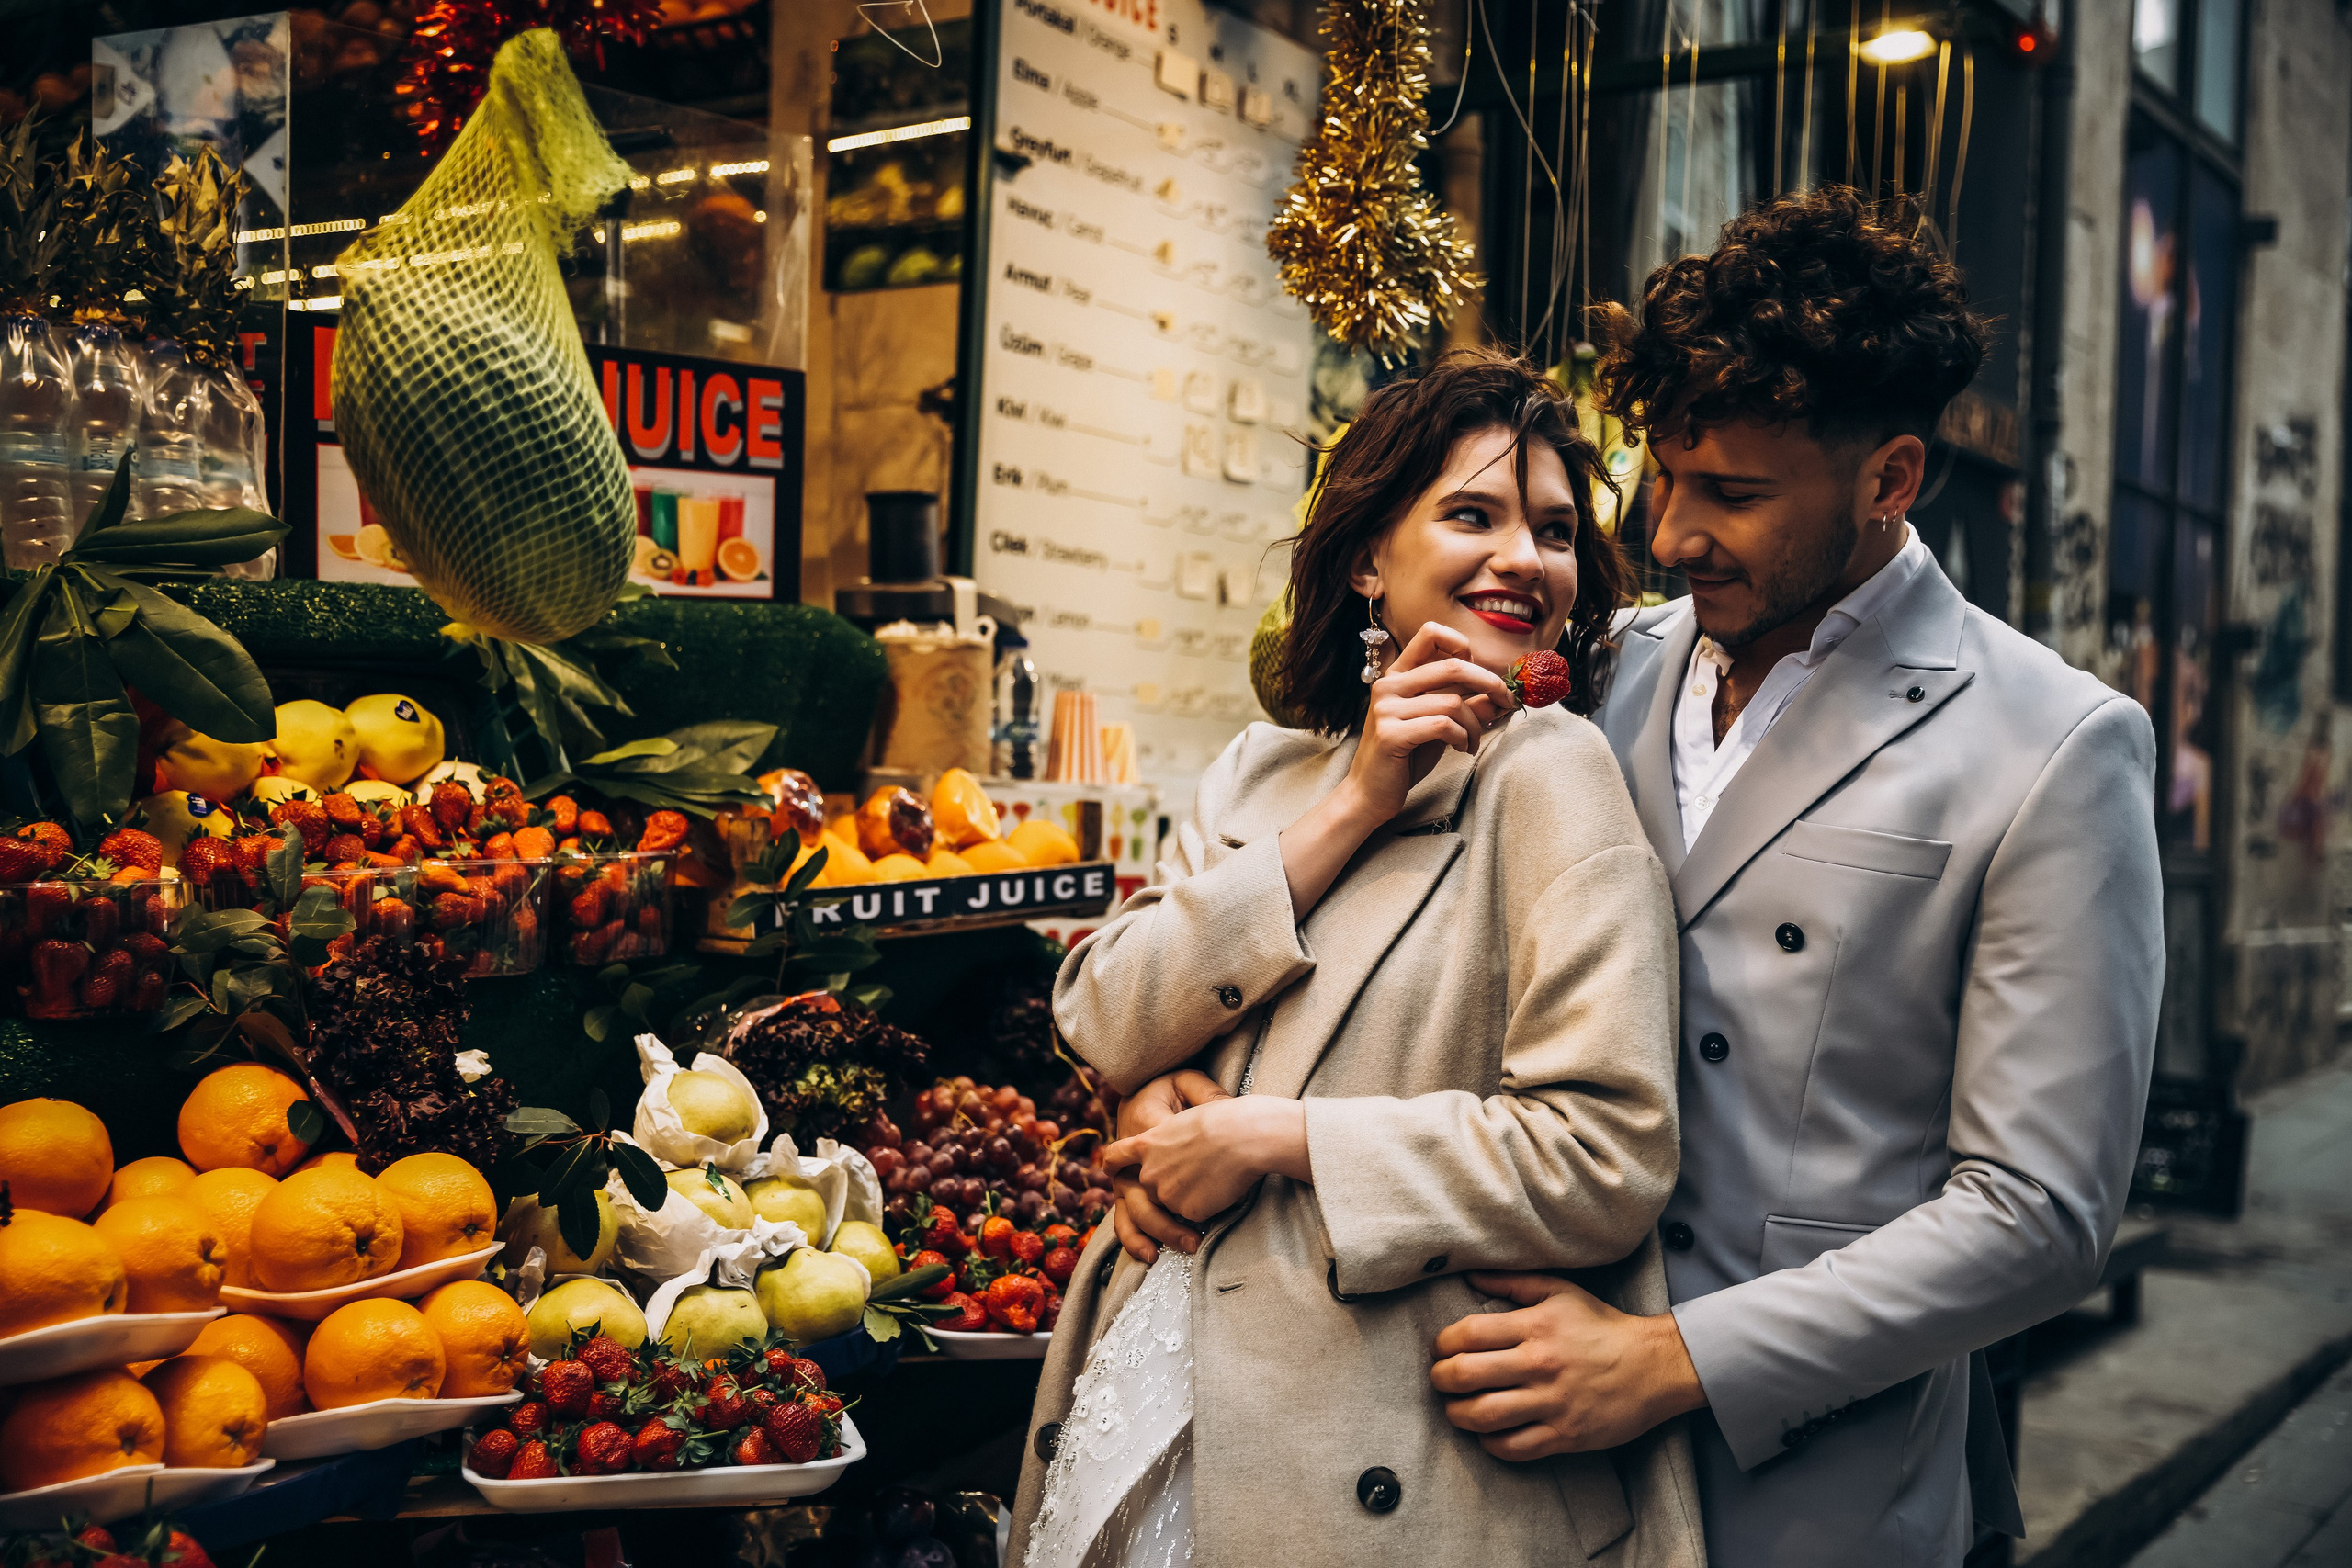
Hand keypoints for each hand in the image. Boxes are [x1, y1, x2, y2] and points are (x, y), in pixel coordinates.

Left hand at [1111, 1070, 1229, 1263]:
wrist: (1243, 1136)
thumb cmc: (1221, 1119)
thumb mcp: (1182, 1118)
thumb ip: (1168, 1139)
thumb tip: (1173, 1153)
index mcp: (1146, 1143)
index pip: (1116, 1156)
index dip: (1112, 1164)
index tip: (1110, 1169)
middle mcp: (1149, 1172)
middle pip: (1149, 1186)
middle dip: (1167, 1184)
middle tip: (1196, 1172)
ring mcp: (1166, 1194)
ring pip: (1173, 1203)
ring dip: (1189, 1195)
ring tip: (1213, 1176)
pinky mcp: (1187, 1211)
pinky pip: (1195, 1214)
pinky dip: (1208, 1204)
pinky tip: (1222, 1185)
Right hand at [1345, 621, 1509, 825]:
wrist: (1369, 794)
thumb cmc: (1404, 758)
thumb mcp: (1440, 726)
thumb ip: (1465, 707)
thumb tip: (1499, 695)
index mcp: (1397, 675)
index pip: (1431, 633)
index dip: (1463, 646)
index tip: (1481, 673)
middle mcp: (1388, 685)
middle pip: (1453, 666)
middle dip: (1490, 683)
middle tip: (1507, 702)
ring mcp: (1387, 709)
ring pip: (1453, 702)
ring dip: (1475, 725)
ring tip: (1472, 742)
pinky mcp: (1391, 734)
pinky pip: (1443, 725)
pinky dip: (1462, 738)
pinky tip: (1460, 748)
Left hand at [1430, 1273, 1706, 1458]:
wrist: (1653, 1366)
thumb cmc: (1602, 1326)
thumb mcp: (1560, 1292)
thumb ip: (1512, 1283)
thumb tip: (1470, 1276)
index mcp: (1536, 1326)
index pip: (1469, 1334)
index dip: (1443, 1343)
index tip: (1441, 1348)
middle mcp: (1540, 1364)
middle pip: (1467, 1375)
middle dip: (1441, 1379)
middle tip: (1440, 1379)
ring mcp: (1552, 1402)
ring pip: (1485, 1415)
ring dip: (1458, 1414)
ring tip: (1455, 1409)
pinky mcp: (1566, 1435)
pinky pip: (1514, 1446)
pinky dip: (1491, 1443)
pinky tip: (1487, 1434)